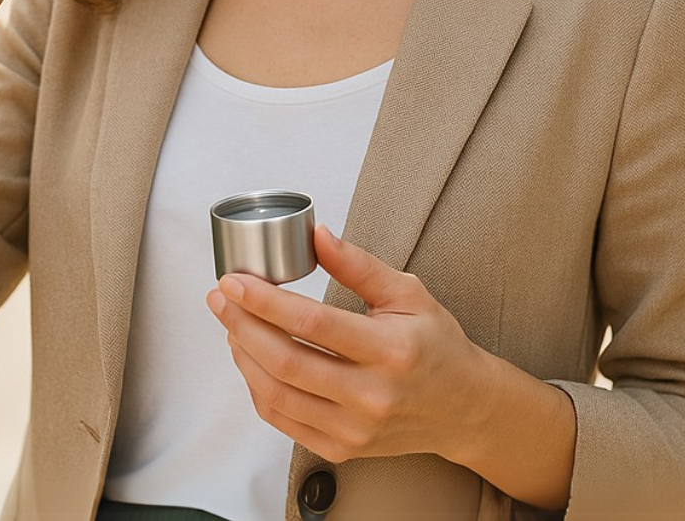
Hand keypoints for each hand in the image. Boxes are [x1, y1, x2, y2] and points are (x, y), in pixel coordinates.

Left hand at [206, 224, 486, 465]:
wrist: (463, 407)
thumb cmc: (436, 345)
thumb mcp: (407, 293)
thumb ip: (359, 265)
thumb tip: (317, 235)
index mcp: (390, 350)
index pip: (313, 324)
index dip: (265, 301)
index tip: (235, 280)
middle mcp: (371, 395)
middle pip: (286, 362)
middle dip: (242, 325)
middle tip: (221, 298)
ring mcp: (355, 429)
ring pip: (278, 395)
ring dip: (245, 356)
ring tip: (232, 325)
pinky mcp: (343, 449)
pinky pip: (284, 421)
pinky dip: (258, 389)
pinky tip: (252, 360)